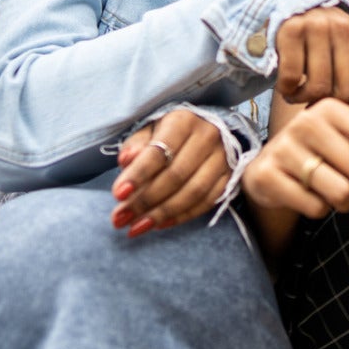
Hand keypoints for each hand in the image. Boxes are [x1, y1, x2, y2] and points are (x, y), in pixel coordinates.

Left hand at [111, 109, 228, 235]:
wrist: (208, 130)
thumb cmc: (170, 133)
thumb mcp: (149, 130)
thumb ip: (135, 145)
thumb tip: (125, 160)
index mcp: (183, 121)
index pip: (159, 152)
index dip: (138, 175)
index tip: (118, 194)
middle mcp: (207, 136)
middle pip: (176, 175)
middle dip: (145, 201)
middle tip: (120, 218)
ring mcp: (222, 157)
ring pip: (194, 192)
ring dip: (162, 214)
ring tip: (136, 227)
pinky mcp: (230, 176)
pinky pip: (207, 202)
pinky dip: (182, 216)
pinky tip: (160, 224)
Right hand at [244, 98, 348, 219]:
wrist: (268, 170)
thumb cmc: (318, 152)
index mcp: (328, 109)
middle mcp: (305, 123)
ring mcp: (284, 149)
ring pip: (340, 192)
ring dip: (343, 203)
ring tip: (332, 194)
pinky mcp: (268, 175)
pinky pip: (315, 206)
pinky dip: (319, 210)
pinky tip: (309, 197)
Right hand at [273, 6, 348, 105]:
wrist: (284, 7)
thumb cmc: (318, 38)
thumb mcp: (344, 48)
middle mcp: (342, 27)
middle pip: (347, 90)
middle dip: (334, 104)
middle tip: (321, 104)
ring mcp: (315, 27)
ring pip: (318, 87)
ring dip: (307, 100)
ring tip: (302, 95)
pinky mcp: (290, 32)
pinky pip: (292, 79)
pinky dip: (289, 91)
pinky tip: (289, 87)